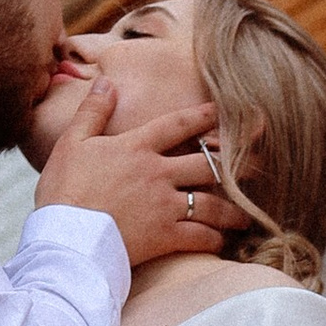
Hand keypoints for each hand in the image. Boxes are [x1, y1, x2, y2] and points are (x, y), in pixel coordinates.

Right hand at [33, 77, 243, 267]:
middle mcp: (157, 173)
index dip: (203, 116)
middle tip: (262, 161)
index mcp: (136, 147)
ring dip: (232, 210)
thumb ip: (93, 112)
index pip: (177, 124)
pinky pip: (200, 237)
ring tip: (246, 217)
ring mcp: (164, 205)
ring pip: (211, 203)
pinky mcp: (165, 236)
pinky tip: (222, 242)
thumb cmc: (63, 191)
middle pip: (207, 163)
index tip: (224, 111)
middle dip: (236, 161)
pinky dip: (214, 239)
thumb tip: (107, 83)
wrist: (64, 237)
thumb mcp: (70, 143)